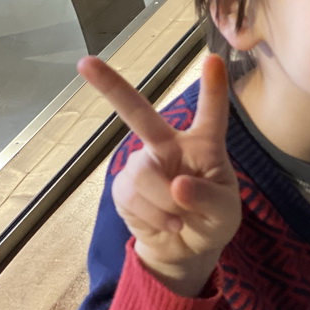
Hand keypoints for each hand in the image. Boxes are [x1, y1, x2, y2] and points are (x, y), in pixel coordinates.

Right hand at [79, 53, 240, 295]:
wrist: (186, 250)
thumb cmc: (212, 220)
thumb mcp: (225, 213)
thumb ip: (208, 197)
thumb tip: (177, 185)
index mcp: (203, 145)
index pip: (210, 113)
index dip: (213, 88)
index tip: (214, 59)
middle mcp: (169, 146)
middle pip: (139, 114)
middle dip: (111, 87)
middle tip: (84, 64)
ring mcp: (143, 164)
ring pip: (144, 175)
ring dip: (165, 204)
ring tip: (181, 219)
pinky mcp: (124, 187)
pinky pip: (133, 198)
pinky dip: (154, 217)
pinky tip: (168, 224)